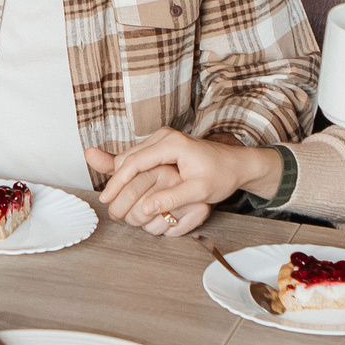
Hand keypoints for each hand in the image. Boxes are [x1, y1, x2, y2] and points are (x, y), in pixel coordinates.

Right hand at [85, 131, 271, 235]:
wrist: (237, 164)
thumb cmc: (222, 176)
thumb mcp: (199, 191)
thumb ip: (172, 198)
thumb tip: (145, 208)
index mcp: (172, 143)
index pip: (134, 162)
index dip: (117, 182)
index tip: (107, 199)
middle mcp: (164, 136)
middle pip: (128, 157)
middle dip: (115, 180)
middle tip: (106, 202)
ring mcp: (163, 138)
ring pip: (130, 157)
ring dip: (120, 176)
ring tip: (112, 198)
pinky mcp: (163, 144)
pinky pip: (139, 157)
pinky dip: (130, 172)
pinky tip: (124, 188)